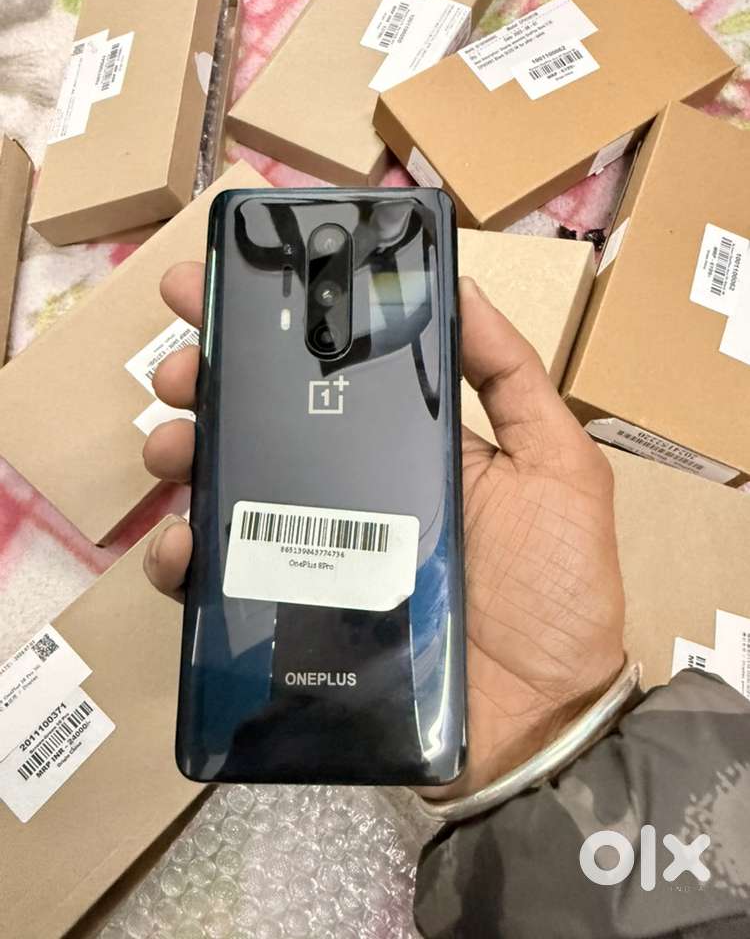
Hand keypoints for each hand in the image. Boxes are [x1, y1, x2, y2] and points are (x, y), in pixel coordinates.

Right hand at [144, 265, 624, 797]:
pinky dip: (185, 561)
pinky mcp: (292, 619)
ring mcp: (316, 555)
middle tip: (181, 370)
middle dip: (208, 383)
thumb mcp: (555, 468)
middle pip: (260, 424)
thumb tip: (462, 285)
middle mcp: (349, 491)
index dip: (270, 330)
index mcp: (402, 446)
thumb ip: (514, 381)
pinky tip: (181, 547)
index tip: (216, 288)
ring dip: (184, 455)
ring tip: (171, 445)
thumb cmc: (557, 587)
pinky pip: (223, 585)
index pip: (326, 375)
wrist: (541, 720)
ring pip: (228, 491)